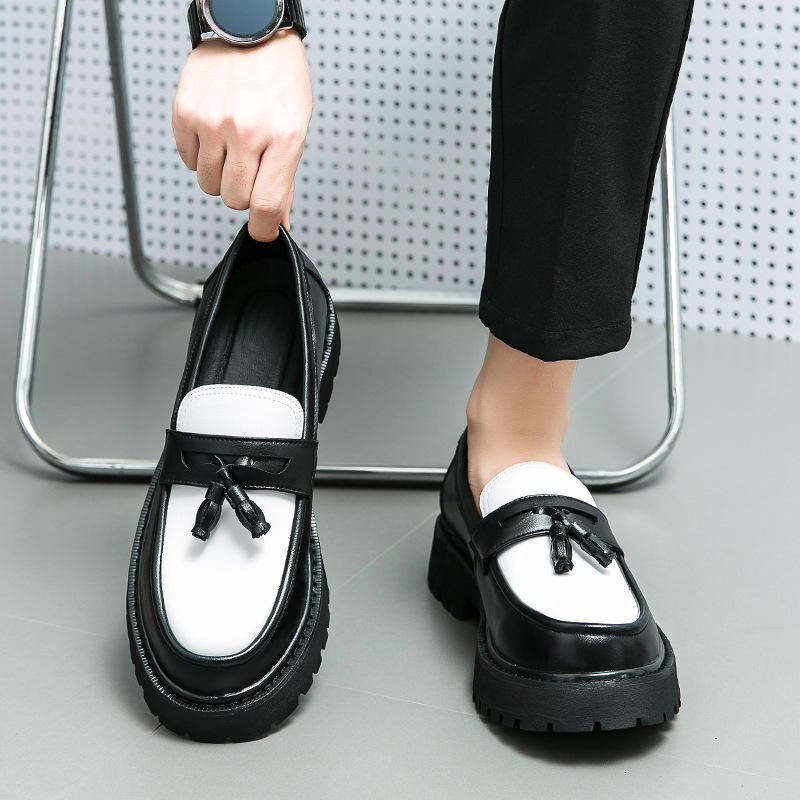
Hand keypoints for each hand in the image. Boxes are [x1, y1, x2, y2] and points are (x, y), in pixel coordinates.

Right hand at [172, 31, 311, 241]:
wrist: (250, 30)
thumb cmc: (279, 78)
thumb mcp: (296, 129)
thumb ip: (285, 179)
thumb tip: (277, 220)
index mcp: (282, 137)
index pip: (266, 204)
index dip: (263, 228)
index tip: (262, 231)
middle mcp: (246, 130)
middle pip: (234, 199)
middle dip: (242, 191)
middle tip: (250, 166)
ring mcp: (212, 121)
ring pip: (209, 185)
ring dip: (220, 174)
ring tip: (232, 145)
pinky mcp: (185, 113)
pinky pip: (188, 161)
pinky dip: (201, 155)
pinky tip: (214, 132)